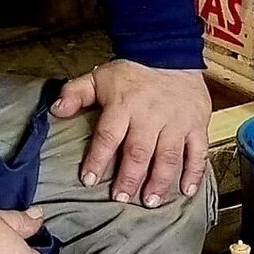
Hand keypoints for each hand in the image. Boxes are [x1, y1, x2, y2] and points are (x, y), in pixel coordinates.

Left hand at [53, 59, 210, 205]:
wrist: (170, 52)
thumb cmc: (132, 71)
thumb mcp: (99, 77)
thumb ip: (76, 93)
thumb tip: (56, 110)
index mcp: (124, 105)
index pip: (108, 136)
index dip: (98, 159)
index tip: (88, 180)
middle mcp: (151, 116)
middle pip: (139, 151)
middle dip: (130, 178)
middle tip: (121, 198)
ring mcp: (177, 121)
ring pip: (169, 156)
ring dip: (160, 181)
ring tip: (151, 201)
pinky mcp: (197, 124)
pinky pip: (198, 152)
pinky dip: (194, 173)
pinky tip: (186, 191)